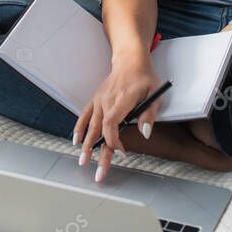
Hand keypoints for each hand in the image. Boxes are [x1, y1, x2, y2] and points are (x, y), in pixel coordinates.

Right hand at [73, 52, 162, 181]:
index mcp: (122, 99)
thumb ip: (149, 113)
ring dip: (86, 144)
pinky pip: (85, 115)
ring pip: (90, 125)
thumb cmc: (144, 77)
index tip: (121, 153)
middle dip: (97, 153)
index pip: (112, 123)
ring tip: (82, 161)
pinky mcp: (96, 99)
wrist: (130, 60)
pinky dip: (79, 128)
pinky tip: (76, 141)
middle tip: (97, 172)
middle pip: (100, 130)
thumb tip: (145, 132)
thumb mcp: (154, 93)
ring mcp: (99, 100)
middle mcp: (107, 100)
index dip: (114, 140)